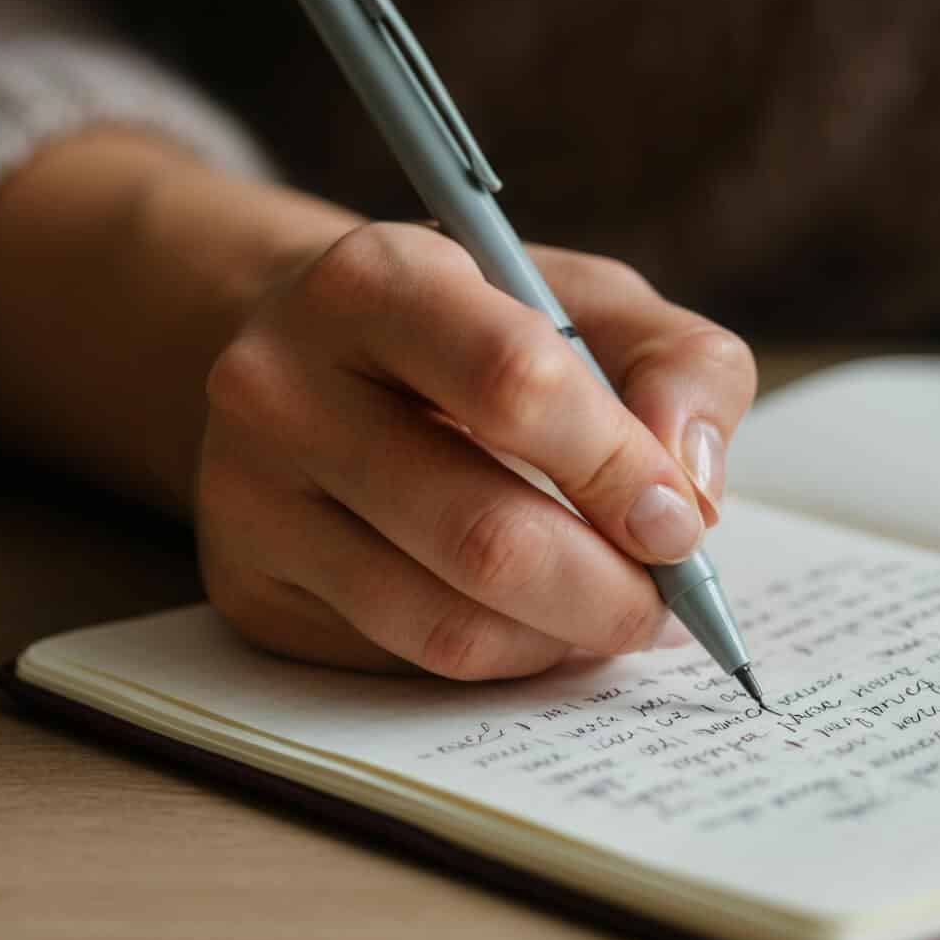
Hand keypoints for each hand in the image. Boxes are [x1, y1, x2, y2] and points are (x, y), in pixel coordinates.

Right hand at [196, 223, 754, 678]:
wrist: (317, 357)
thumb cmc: (481, 331)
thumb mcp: (595, 303)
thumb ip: (680, 367)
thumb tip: (690, 493)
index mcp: (378, 279)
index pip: (517, 387)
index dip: (621, 470)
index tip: (680, 521)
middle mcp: (284, 383)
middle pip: (483, 536)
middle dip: (608, 589)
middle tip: (666, 602)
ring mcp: (250, 494)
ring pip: (447, 622)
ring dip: (563, 638)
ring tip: (614, 610)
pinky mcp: (250, 586)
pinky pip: (408, 661)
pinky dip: (504, 657)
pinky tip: (535, 620)